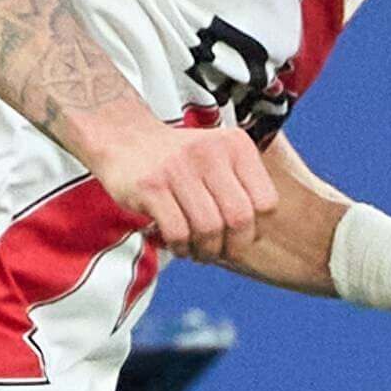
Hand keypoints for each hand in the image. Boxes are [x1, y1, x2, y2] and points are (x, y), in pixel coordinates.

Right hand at [89, 115, 278, 265]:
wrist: (125, 138)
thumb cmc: (181, 159)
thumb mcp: (219, 155)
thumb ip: (243, 184)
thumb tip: (263, 233)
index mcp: (236, 145)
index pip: (266, 201)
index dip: (256, 228)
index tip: (240, 236)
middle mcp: (211, 152)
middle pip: (239, 218)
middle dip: (233, 246)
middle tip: (221, 253)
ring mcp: (179, 167)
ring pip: (209, 228)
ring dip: (205, 251)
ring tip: (198, 252)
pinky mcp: (151, 185)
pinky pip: (178, 232)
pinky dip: (181, 247)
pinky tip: (179, 245)